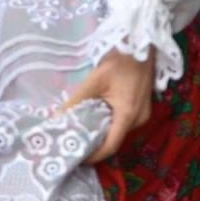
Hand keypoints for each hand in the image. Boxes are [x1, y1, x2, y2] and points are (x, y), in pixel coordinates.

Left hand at [62, 49, 153, 163]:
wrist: (141, 43)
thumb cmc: (119, 61)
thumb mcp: (94, 81)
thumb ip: (75, 102)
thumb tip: (55, 119)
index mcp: (128, 114)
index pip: (111, 146)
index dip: (94, 156)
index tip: (77, 157)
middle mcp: (139, 119)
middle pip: (115, 139)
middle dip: (96, 143)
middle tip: (76, 142)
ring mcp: (143, 114)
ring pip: (120, 131)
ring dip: (104, 132)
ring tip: (85, 129)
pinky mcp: (143, 107)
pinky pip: (125, 122)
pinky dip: (112, 123)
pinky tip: (99, 115)